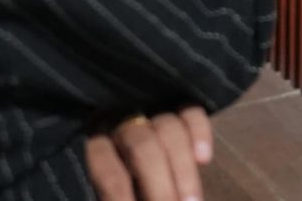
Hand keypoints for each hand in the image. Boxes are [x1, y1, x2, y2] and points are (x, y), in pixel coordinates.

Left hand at [84, 108, 212, 200]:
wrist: (130, 166)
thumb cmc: (123, 185)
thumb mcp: (116, 190)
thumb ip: (118, 192)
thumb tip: (132, 196)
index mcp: (98, 151)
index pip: (109, 172)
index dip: (119, 195)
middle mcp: (122, 126)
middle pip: (143, 147)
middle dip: (160, 185)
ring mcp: (150, 112)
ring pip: (169, 128)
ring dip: (183, 170)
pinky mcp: (178, 108)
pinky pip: (190, 111)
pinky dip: (199, 132)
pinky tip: (203, 160)